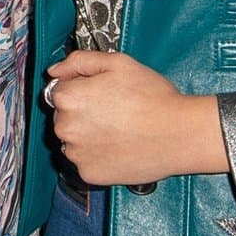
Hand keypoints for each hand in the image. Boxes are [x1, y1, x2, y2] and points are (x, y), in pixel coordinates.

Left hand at [46, 50, 227, 185]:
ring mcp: (76, 154)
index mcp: (68, 98)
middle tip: (114, 112)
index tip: (102, 94)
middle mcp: (65, 128)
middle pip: (64, 117)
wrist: (179, 134)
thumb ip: (80, 61)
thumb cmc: (152, 98)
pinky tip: (120, 147)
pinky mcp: (89, 174)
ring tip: (119, 131)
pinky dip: (98, 156)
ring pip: (74, 141)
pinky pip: (86, 162)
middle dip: (82, 113)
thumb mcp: (117, 63)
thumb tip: (55, 70)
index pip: (60, 91)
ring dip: (88, 136)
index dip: (82, 90)